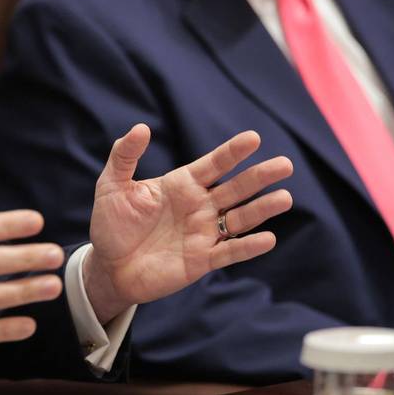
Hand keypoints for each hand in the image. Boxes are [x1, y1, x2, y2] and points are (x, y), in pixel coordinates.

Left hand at [83, 126, 293, 322]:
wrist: (107, 267)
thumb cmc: (111, 223)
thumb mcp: (112, 184)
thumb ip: (125, 155)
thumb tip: (141, 127)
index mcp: (182, 184)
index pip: (213, 164)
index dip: (233, 152)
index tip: (254, 138)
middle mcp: (199, 206)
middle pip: (236, 188)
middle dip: (260, 176)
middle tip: (286, 164)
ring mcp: (203, 233)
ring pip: (240, 219)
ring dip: (262, 209)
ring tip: (285, 198)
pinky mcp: (201, 260)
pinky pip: (229, 252)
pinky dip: (248, 247)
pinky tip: (268, 238)